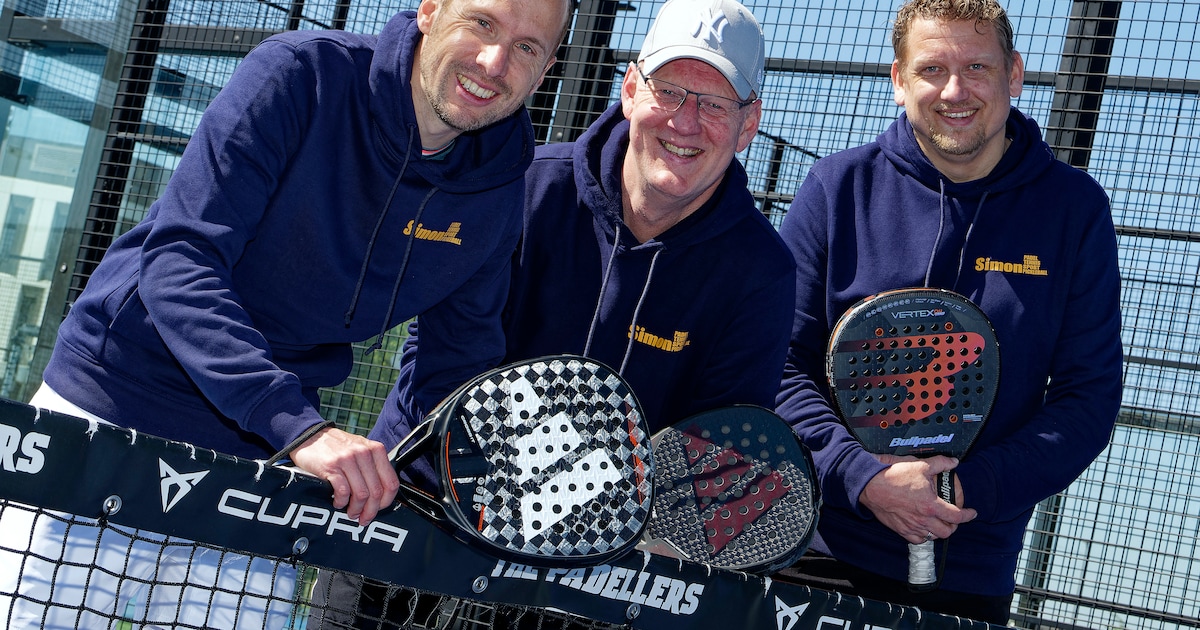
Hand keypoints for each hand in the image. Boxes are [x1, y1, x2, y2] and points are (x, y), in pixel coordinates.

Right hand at [289, 426, 399, 524]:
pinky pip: (343, 491)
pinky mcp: (331, 466)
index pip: (391, 482)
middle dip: (370, 511)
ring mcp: (348, 459)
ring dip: (356, 509)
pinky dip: (341, 502)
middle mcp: (364, 453)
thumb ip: (372, 466)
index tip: (379, 509)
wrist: (309, 436)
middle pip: (376, 492)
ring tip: (351, 513)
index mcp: (376, 450)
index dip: (386, 501)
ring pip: (361, 494)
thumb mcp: (360, 449)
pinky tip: (338, 503)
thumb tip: (381, 495)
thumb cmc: (336, 447)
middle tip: (363, 519)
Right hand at [860, 455, 976, 544]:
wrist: (870, 485)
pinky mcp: (900, 529)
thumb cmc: (894, 476)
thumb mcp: (920, 465)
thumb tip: (954, 462)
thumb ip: (940, 464)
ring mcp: (911, 526)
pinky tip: (923, 528)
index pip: (957, 516)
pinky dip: (923, 536)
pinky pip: (917, 539)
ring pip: (933, 537)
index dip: (968, 516)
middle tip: (953, 519)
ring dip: (939, 531)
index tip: (972, 513)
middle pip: (947, 532)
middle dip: (953, 526)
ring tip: (938, 523)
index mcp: (931, 505)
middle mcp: (923, 519)